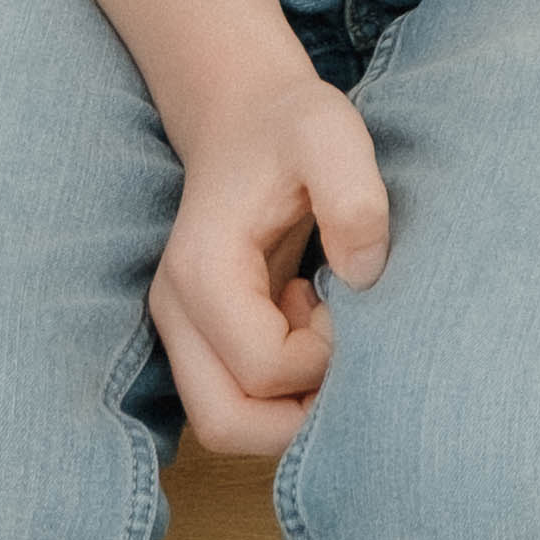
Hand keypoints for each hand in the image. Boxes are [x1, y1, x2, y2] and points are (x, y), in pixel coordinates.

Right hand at [148, 64, 390, 451]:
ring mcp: (180, 329)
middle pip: (225, 422)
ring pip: (225, 424)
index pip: (261, 369)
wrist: (245, 115)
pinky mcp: (198, 337)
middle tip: (342, 351)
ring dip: (289, 408)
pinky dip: (280, 395)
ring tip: (324, 338)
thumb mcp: (332, 135)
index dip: (321, 358)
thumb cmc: (291, 126)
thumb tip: (363, 277)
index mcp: (203, 270)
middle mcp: (176, 310)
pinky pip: (234, 403)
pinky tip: (309, 332)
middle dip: (298, 413)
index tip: (345, 302)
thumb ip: (353, 197)